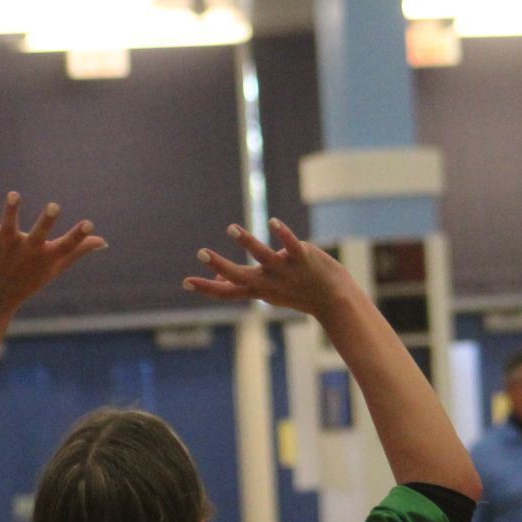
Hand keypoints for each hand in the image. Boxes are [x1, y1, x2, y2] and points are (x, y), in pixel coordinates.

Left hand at [0, 192, 105, 315]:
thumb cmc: (30, 280)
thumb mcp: (56, 266)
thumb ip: (78, 250)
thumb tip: (103, 242)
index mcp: (46, 256)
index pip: (66, 246)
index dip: (78, 236)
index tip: (89, 224)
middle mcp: (27, 251)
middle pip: (38, 235)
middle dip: (46, 222)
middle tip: (54, 206)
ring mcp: (7, 246)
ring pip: (9, 226)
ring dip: (11, 211)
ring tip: (15, 194)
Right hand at [184, 218, 355, 319]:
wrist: (335, 300)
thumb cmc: (301, 293)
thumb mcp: (272, 291)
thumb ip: (249, 282)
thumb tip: (227, 275)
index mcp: (259, 290)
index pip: (228, 292)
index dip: (207, 287)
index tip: (186, 282)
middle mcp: (269, 282)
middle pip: (240, 276)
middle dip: (220, 265)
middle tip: (201, 252)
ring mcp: (285, 270)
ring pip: (263, 256)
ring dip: (247, 242)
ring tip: (231, 228)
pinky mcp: (302, 258)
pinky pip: (290, 244)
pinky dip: (282, 234)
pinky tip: (273, 222)